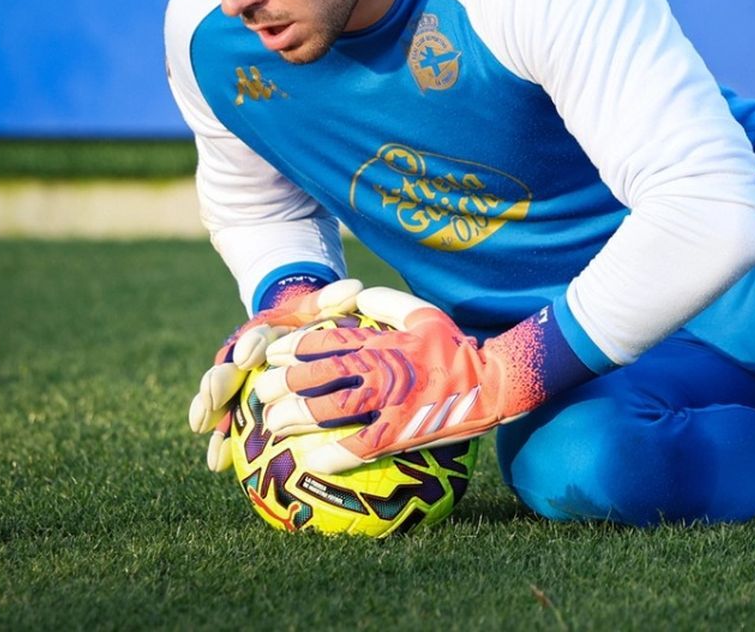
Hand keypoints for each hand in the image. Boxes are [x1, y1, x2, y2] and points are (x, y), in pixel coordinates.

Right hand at [186, 278, 363, 470]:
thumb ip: (335, 300)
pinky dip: (220, 443)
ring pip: (217, 399)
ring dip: (210, 414)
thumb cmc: (314, 327)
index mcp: (265, 335)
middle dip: (216, 383)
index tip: (247, 358)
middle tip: (213, 397)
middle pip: (226, 369)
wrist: (296, 340)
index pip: (257, 337)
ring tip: (204, 431)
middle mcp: (243, 359)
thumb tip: (355, 289)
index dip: (252, 346)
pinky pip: (226, 426)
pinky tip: (217, 463)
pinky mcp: (237, 408)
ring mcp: (236, 385)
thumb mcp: (323, 310)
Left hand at [250, 286, 551, 474]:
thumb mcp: (424, 313)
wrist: (494, 383)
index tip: (271, 355)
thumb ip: (386, 302)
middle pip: (318, 376)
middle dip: (282, 384)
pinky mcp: (401, 432)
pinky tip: (311, 461)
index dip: (292, 348)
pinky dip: (332, 454)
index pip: (326, 341)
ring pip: (330, 410)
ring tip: (272, 425)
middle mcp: (381, 369)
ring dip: (296, 418)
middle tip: (260, 394)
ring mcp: (390, 402)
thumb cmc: (458, 347)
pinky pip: (359, 446)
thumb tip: (354, 294)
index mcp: (382, 341)